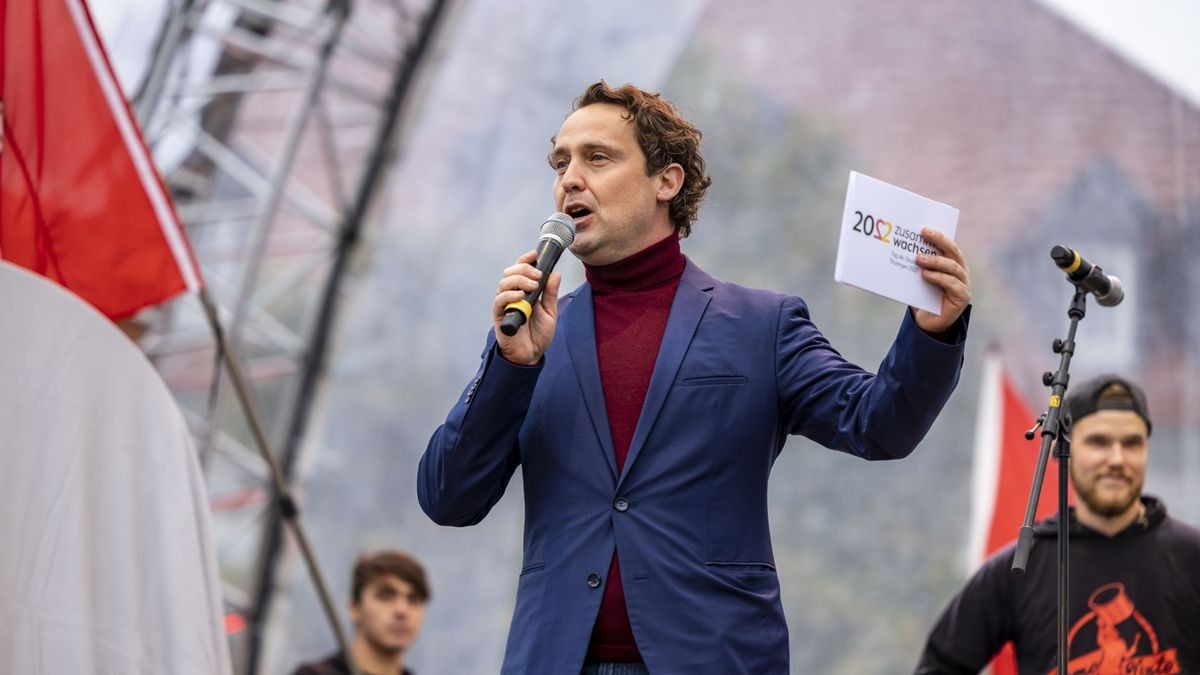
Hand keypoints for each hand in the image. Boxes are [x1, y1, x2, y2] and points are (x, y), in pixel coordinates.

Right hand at [493, 250, 561, 364]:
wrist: (531, 355)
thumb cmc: (538, 334)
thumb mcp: (550, 312)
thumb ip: (550, 294)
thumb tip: (555, 274)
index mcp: (523, 291)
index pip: (520, 270)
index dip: (525, 260)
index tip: (534, 254)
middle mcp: (511, 295)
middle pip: (510, 272)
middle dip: (524, 269)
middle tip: (538, 275)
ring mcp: (504, 305)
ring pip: (504, 283)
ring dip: (519, 280)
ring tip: (533, 286)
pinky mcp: (499, 316)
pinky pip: (499, 300)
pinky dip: (509, 295)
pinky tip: (520, 296)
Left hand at [913, 228, 970, 334]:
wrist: (928, 322)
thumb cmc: (923, 295)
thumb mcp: (919, 277)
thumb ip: (918, 265)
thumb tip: (901, 248)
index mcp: (953, 262)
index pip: (948, 245)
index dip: (939, 235)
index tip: (923, 229)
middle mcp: (961, 271)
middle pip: (953, 252)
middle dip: (939, 241)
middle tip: (923, 234)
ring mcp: (964, 283)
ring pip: (953, 267)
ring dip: (935, 261)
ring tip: (919, 259)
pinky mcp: (962, 297)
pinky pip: (952, 284)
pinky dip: (938, 278)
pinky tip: (926, 275)